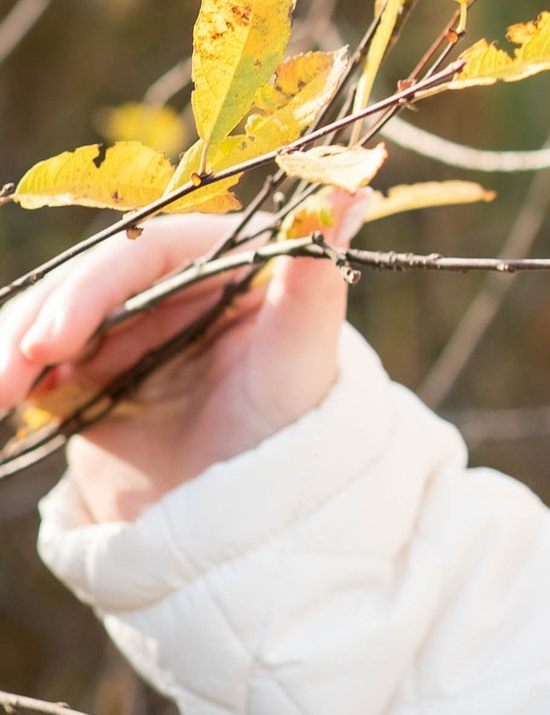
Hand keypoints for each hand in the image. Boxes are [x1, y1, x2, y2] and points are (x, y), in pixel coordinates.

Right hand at [0, 209, 346, 527]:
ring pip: (50, 319)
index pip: (145, 253)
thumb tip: (351, 193)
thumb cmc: (293, 431)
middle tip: (5, 380)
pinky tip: (1, 400)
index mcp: (226, 261)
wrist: (251, 521)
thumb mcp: (301, 361)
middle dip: (36, 326)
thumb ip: (313, 284)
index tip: (53, 339)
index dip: (92, 288)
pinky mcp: (91, 369)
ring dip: (10, 352)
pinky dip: (12, 375)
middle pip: (85, 284)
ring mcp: (126, 327)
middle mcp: (172, 285)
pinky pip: (36, 360)